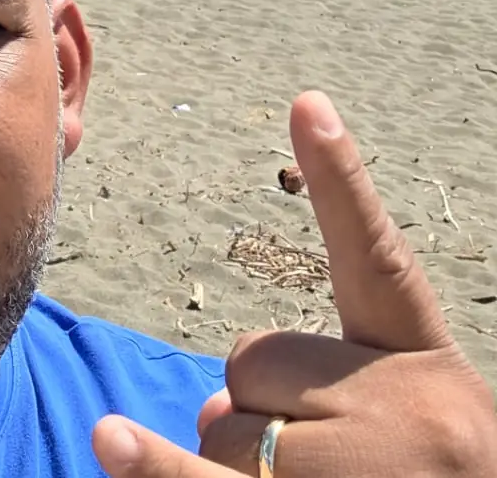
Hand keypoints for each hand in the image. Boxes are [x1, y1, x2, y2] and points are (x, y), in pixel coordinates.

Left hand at [92, 91, 496, 476]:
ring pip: (223, 421)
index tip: (306, 102)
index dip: (341, 179)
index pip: (378, 261)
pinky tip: (111, 444)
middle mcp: (417, 412)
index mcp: (432, 371)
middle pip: (256, 361)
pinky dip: (156, 467)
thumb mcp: (411, 438)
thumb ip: (323, 390)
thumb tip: (218, 399)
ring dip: (232, 468)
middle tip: (326, 473)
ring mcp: (371, 475)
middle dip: (261, 411)